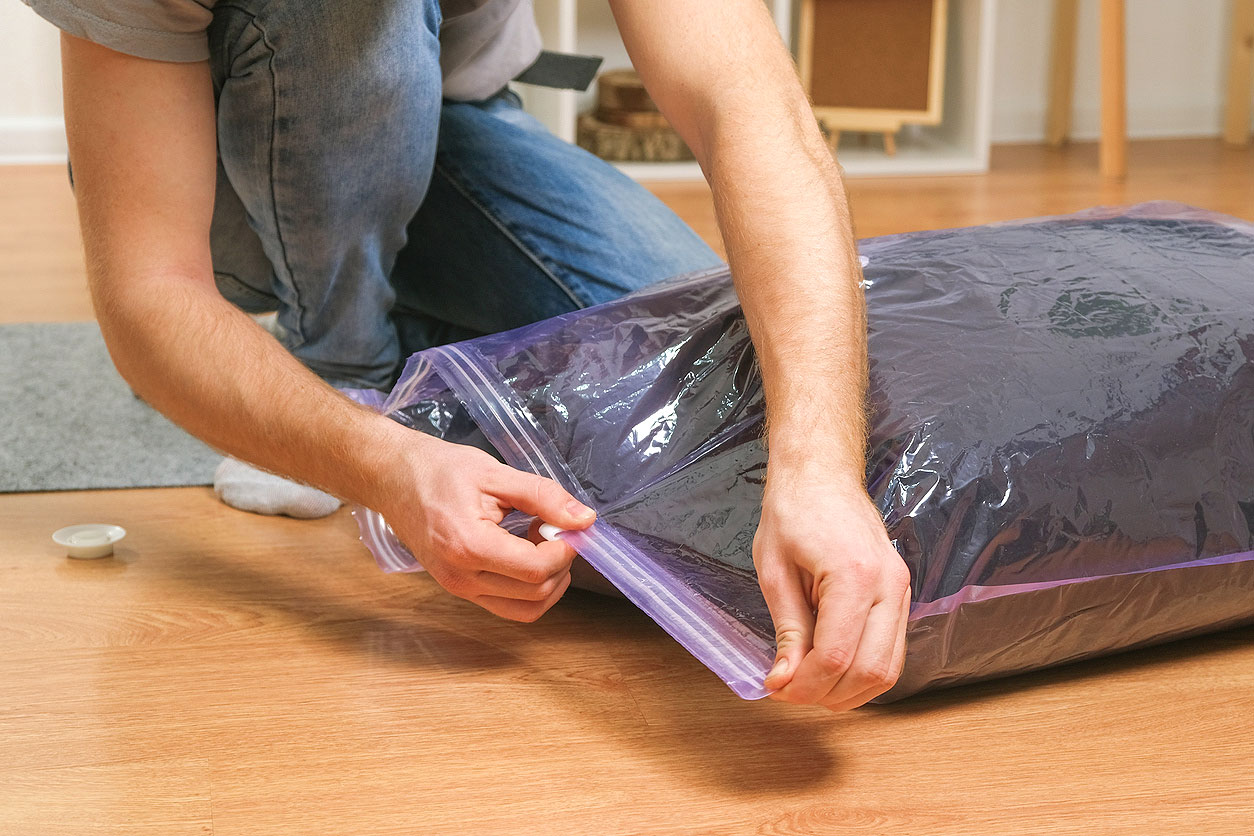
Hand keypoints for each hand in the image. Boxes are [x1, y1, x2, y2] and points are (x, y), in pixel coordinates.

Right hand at [378, 433, 596, 621]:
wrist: (393, 478)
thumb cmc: (439, 470)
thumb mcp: (496, 474)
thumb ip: (544, 497)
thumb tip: (584, 519)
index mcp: (469, 546)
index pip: (536, 569)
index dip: (564, 549)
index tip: (568, 524)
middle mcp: (461, 577)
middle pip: (536, 593)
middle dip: (559, 563)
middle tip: (553, 527)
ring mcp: (459, 589)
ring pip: (526, 608)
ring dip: (548, 579)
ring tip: (539, 540)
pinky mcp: (460, 590)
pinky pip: (508, 605)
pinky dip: (529, 587)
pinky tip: (525, 551)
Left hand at [754, 472, 910, 710]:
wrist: (821, 475)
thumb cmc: (793, 512)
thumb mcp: (774, 572)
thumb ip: (787, 630)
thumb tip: (784, 680)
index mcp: (855, 575)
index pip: (837, 656)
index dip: (805, 684)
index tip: (777, 688)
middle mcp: (890, 586)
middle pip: (870, 671)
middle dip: (827, 694)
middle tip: (790, 691)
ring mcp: (903, 590)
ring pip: (888, 669)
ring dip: (849, 691)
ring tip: (809, 684)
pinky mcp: (902, 594)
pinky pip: (892, 651)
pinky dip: (864, 671)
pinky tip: (832, 670)